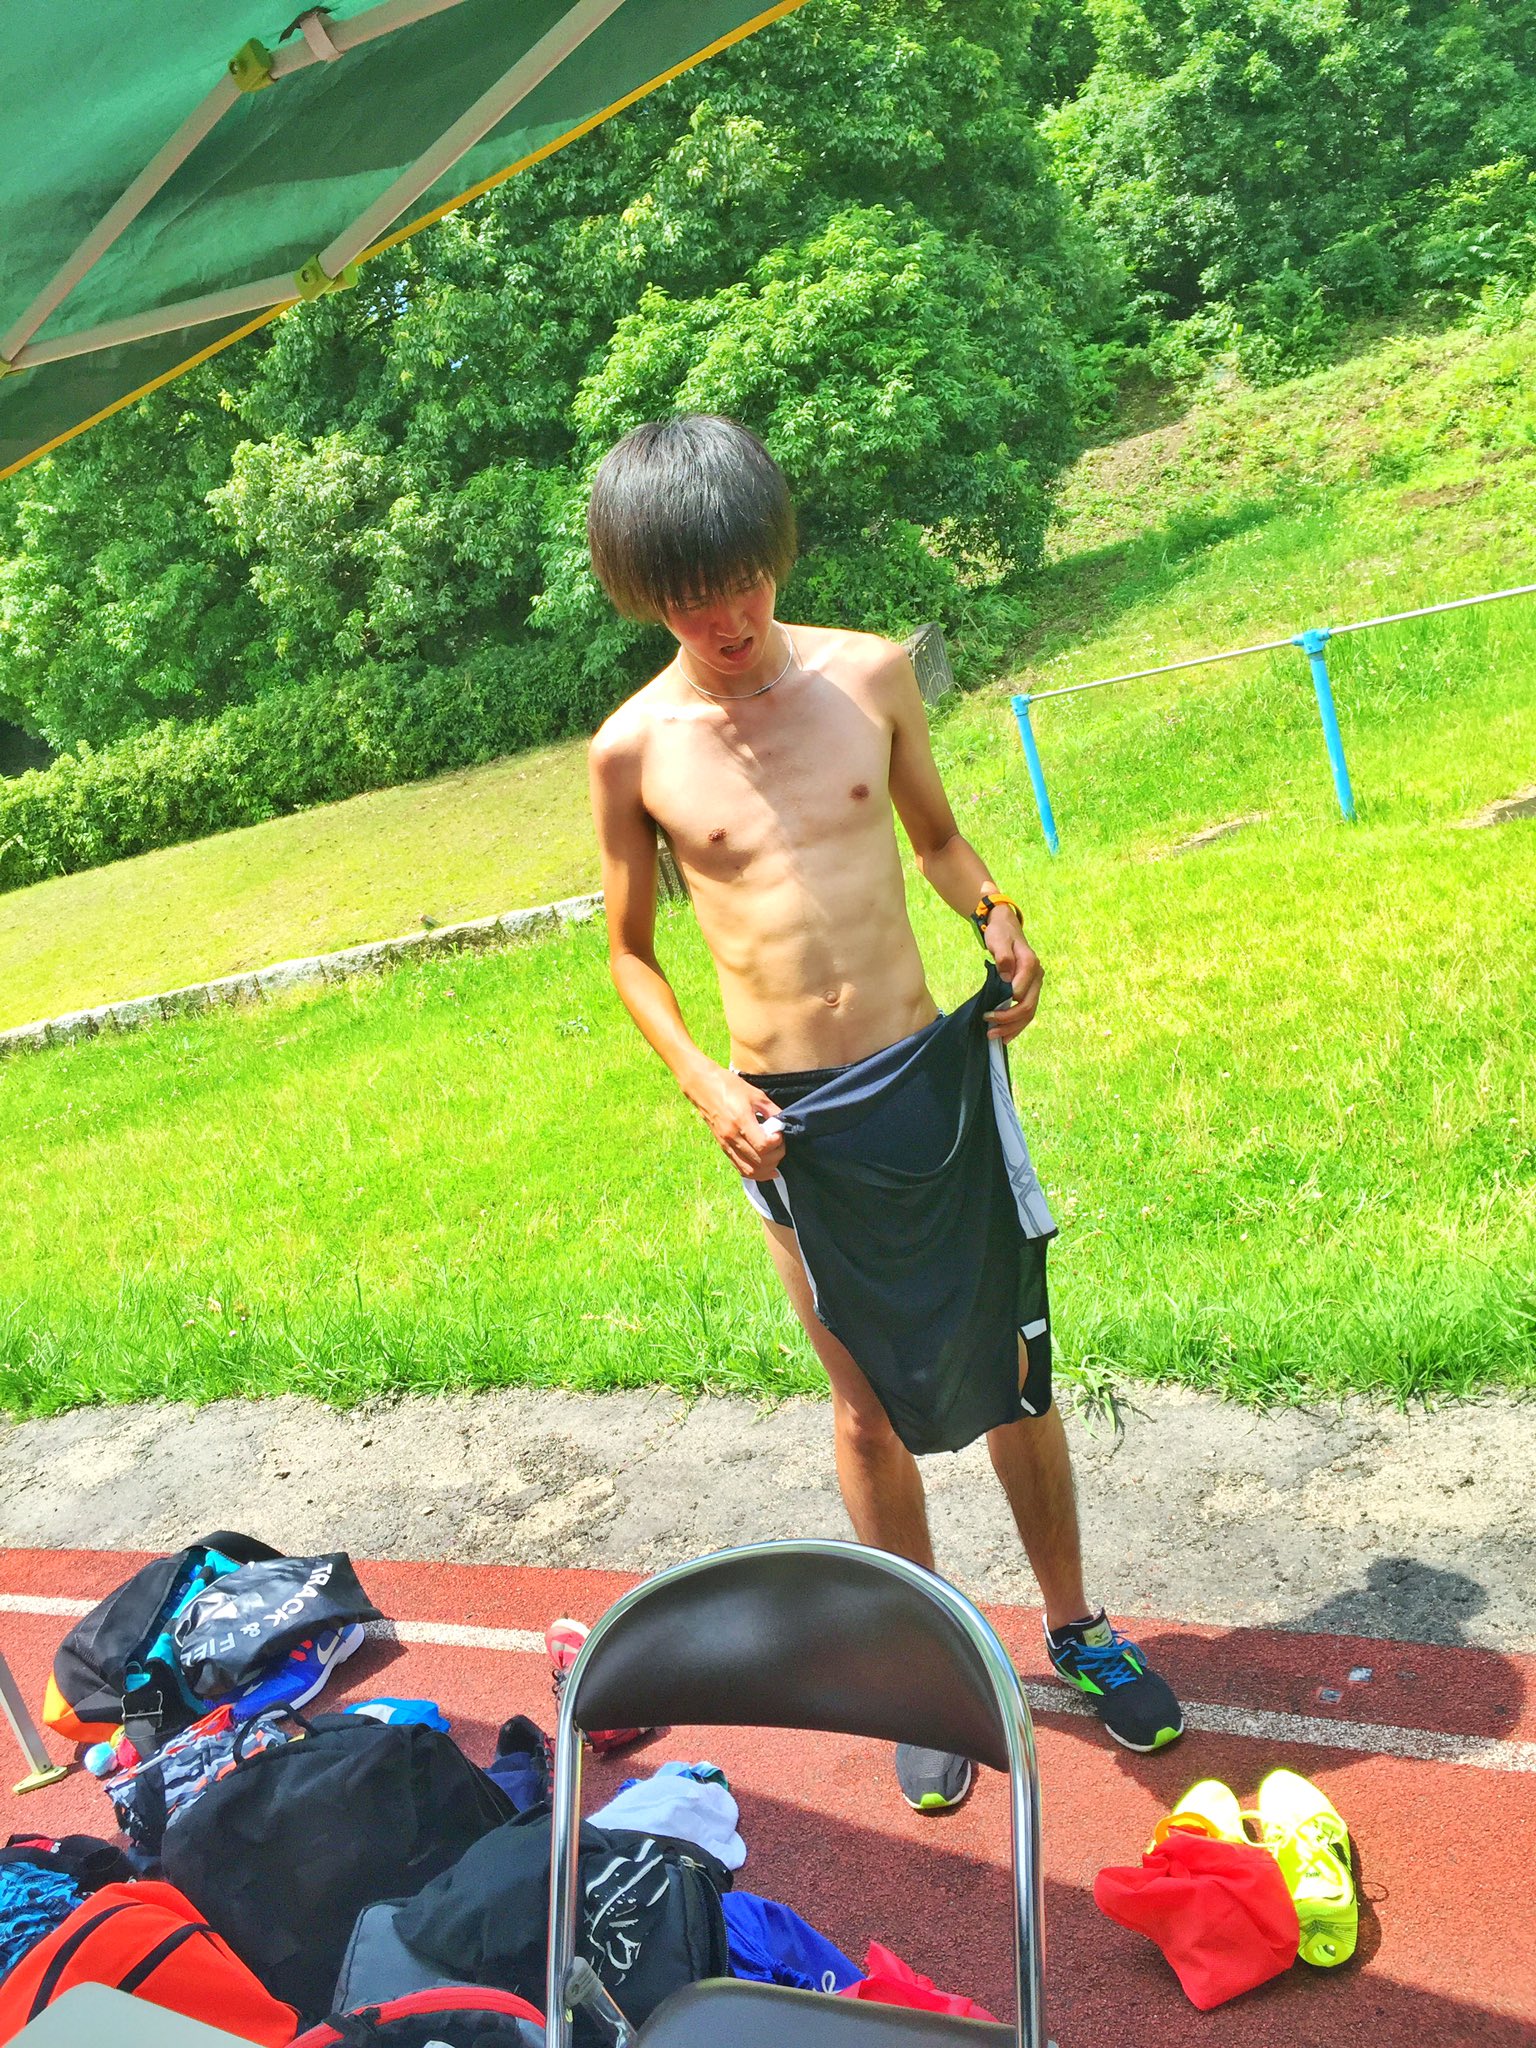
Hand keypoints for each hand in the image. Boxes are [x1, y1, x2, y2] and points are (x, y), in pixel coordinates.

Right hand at [688, 1065, 785, 1179]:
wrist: (703, 1087)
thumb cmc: (729, 1086)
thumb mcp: (756, 1094)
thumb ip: (772, 1111)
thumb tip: (783, 1125)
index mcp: (741, 1121)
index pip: (763, 1145)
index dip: (777, 1142)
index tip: (779, 1132)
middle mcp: (732, 1136)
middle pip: (759, 1161)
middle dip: (776, 1155)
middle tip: (780, 1144)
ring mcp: (726, 1144)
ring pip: (749, 1170)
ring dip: (767, 1169)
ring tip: (775, 1158)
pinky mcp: (723, 1147)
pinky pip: (740, 1168)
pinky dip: (755, 1172)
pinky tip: (765, 1169)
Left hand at [982, 909, 1042, 1041]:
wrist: (1006, 927)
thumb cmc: (1000, 933)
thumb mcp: (998, 940)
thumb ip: (1003, 957)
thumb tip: (1007, 976)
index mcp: (1030, 964)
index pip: (1022, 992)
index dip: (1007, 1007)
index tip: (988, 1013)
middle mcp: (1037, 976)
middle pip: (1028, 1007)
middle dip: (1009, 1022)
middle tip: (990, 1031)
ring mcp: (1034, 985)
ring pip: (1029, 1013)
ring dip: (1012, 1028)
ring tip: (995, 1037)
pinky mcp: (1029, 990)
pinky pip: (1026, 1012)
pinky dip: (1016, 1025)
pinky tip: (1005, 1035)